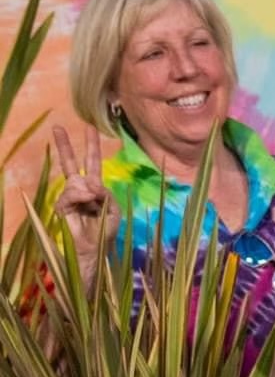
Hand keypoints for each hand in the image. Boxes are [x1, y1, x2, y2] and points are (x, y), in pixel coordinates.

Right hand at [51, 124, 109, 275]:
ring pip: (75, 182)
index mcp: (94, 188)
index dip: (91, 147)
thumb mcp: (114, 208)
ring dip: (88, 191)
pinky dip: (80, 196)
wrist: (96, 249)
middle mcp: (79, 190)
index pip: (91, 164)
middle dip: (65, 146)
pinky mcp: (61, 207)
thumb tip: (90, 185)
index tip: (89, 128)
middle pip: (70, 164)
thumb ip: (106, 193)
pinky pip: (70, 194)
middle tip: (58, 127)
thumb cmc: (106, 231)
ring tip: (94, 201)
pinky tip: (87, 200)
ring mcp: (69, 197)